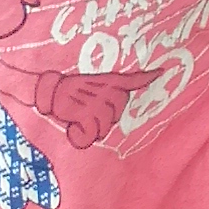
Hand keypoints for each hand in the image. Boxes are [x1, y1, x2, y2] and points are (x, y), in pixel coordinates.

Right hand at [32, 68, 149, 148]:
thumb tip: (118, 103)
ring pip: (105, 125)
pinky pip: (92, 133)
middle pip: (117, 111)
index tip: (161, 71)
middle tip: (87, 112)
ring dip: (92, 128)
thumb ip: (106, 91)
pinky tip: (72, 129)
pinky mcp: (86, 112)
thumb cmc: (67, 93)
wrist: (46, 91)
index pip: (132, 78)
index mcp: (107, 81)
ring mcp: (97, 100)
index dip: (147, 76)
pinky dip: (80, 136)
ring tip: (78, 119)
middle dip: (105, 117)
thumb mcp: (89, 87)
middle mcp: (106, 89)